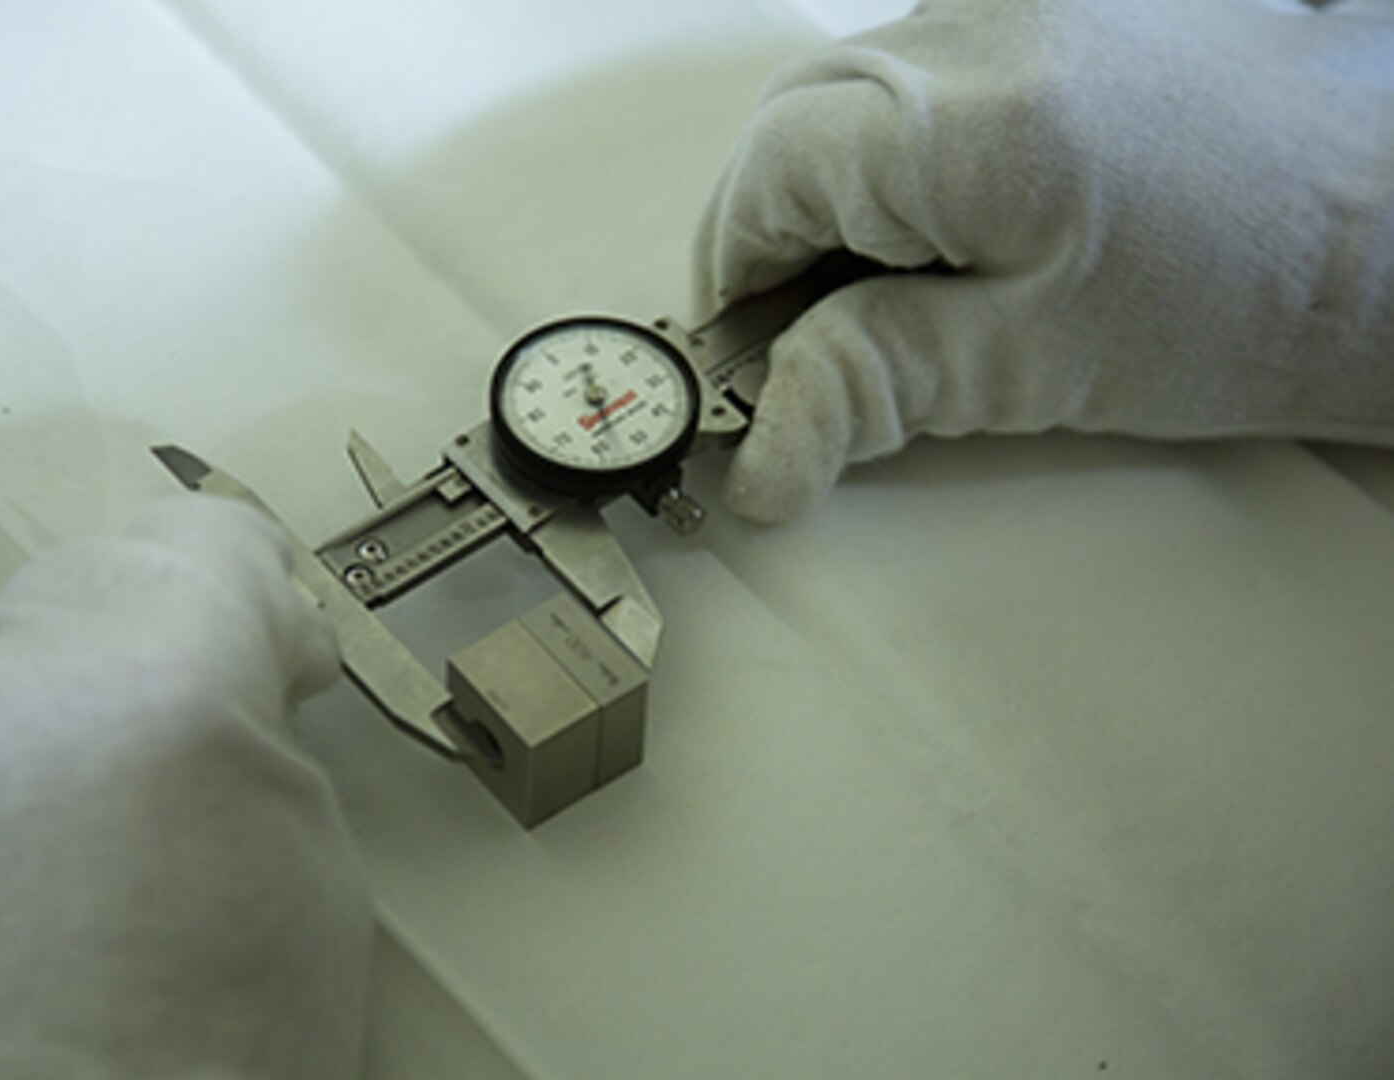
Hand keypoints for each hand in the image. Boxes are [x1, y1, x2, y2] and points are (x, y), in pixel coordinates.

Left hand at [0, 497, 370, 1077]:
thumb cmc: (226, 1040)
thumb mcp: (316, 865)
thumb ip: (262, 734)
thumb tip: (230, 686)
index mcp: (157, 679)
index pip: (202, 540)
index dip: (254, 581)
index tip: (278, 650)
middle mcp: (2, 686)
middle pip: (88, 579)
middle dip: (154, 638)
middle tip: (196, 736)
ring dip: (54, 727)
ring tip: (88, 853)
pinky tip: (0, 909)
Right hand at [698, 0, 1393, 522]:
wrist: (1388, 224)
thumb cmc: (1250, 301)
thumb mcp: (1035, 368)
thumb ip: (873, 386)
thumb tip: (762, 457)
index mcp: (969, 118)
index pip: (768, 175)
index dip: (741, 277)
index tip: (754, 358)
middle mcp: (984, 23)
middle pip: (795, 123)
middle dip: (781, 238)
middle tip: (815, 339)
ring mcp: (1021, 2)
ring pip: (849, 98)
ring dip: (839, 197)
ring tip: (902, 291)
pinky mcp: (1052, 8)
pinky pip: (918, 74)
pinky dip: (898, 156)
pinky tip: (952, 228)